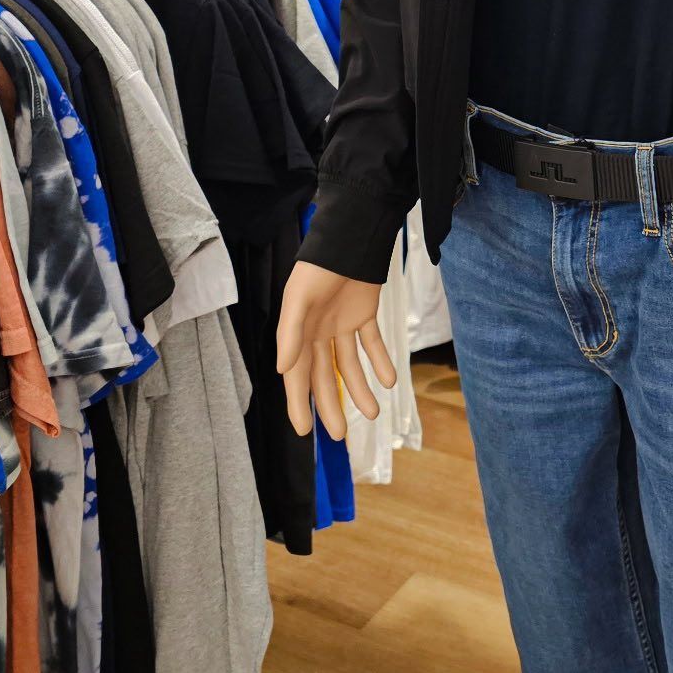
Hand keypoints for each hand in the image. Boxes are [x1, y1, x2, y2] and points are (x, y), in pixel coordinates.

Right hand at [275, 262, 397, 441]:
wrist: (349, 236)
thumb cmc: (318, 267)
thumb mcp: (299, 299)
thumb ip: (290, 334)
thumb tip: (283, 371)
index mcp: (297, 333)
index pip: (297, 376)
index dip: (299, 403)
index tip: (304, 430)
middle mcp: (318, 332)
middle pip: (324, 376)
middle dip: (331, 405)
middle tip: (340, 435)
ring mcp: (341, 324)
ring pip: (350, 365)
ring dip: (361, 388)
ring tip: (373, 413)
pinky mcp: (364, 313)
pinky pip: (372, 343)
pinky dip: (380, 361)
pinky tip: (389, 381)